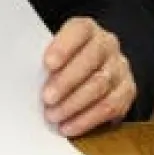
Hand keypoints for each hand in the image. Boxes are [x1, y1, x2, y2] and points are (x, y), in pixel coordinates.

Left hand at [42, 17, 135, 136]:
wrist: (95, 66)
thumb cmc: (64, 58)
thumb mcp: (54, 50)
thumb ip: (47, 58)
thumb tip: (25, 74)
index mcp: (87, 28)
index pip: (79, 31)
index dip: (64, 47)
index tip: (48, 64)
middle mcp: (107, 45)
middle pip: (90, 61)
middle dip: (66, 82)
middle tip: (46, 98)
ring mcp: (120, 68)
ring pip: (101, 85)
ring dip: (74, 104)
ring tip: (54, 115)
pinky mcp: (127, 91)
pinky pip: (111, 107)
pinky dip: (87, 119)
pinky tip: (69, 126)